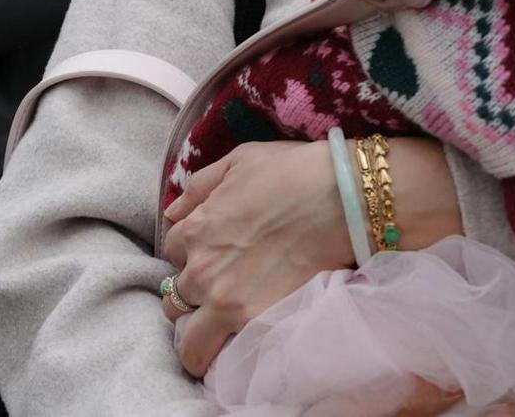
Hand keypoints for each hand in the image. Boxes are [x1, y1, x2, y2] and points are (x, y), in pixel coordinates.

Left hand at [160, 141, 353, 376]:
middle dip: (192, 299)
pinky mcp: (255, 323)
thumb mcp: (240, 160)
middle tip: (220, 294)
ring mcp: (226, 302)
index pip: (173, 252)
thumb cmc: (293, 173)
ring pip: (190, 341)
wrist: (341, 201)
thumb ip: (201, 186)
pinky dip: (230, 354)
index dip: (192, 253)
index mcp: (196, 230)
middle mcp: (201, 271)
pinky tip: (242, 348)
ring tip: (222, 335)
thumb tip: (174, 212)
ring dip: (200, 337)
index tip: (214, 254)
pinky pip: (227, 354)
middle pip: (175, 300)